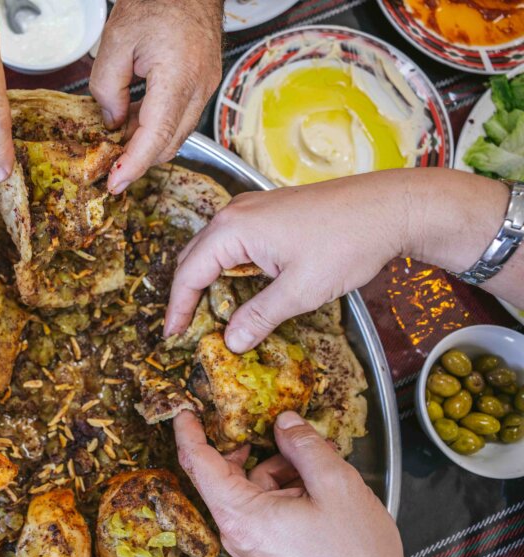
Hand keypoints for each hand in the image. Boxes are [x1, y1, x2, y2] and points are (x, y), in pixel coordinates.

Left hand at [90, 0, 222, 193]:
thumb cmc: (156, 2)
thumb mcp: (116, 41)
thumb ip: (107, 87)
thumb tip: (112, 122)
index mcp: (177, 78)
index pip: (155, 137)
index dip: (133, 166)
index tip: (115, 183)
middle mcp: (198, 88)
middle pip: (169, 144)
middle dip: (138, 159)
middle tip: (108, 164)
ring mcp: (206, 86)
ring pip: (176, 134)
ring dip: (147, 143)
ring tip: (117, 140)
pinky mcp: (204, 83)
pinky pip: (181, 117)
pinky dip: (158, 126)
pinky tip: (135, 120)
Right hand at [164, 168, 510, 353]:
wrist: (391, 206)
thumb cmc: (347, 243)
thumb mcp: (301, 290)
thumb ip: (259, 317)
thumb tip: (231, 343)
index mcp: (233, 228)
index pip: (189, 272)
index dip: (178, 307)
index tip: (172, 336)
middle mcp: (235, 213)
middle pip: (194, 257)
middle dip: (186, 294)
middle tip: (185, 329)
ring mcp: (252, 209)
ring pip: (212, 249)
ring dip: (207, 281)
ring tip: (208, 314)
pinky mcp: (269, 212)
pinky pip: (233, 242)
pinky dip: (226, 267)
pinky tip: (237, 289)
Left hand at [174, 410, 456, 556]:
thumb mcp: (336, 484)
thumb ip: (304, 445)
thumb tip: (284, 422)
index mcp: (240, 514)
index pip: (198, 463)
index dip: (189, 431)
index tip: (185, 408)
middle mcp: (236, 529)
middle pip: (223, 473)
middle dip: (247, 444)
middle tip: (267, 421)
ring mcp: (250, 540)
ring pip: (250, 485)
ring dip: (277, 465)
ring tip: (315, 458)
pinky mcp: (266, 545)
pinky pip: (264, 503)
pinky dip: (285, 485)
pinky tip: (316, 480)